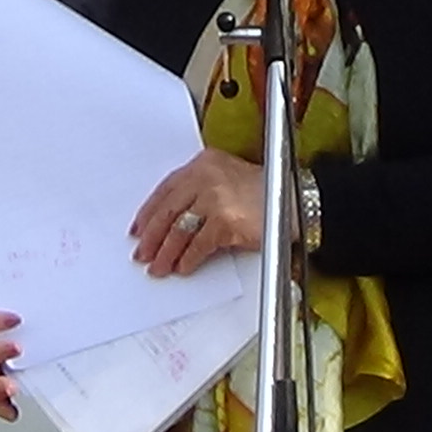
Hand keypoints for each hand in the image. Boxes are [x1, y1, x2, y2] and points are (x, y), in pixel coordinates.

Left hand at [130, 148, 265, 276]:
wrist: (294, 200)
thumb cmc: (263, 191)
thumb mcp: (225, 177)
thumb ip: (198, 190)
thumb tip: (169, 221)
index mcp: (203, 163)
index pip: (165, 189)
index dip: (148, 212)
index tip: (138, 228)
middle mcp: (206, 177)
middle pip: (168, 210)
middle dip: (151, 236)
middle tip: (142, 253)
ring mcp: (215, 198)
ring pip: (179, 230)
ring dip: (166, 252)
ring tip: (158, 266)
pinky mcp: (226, 221)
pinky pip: (199, 245)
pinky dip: (188, 259)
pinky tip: (183, 267)